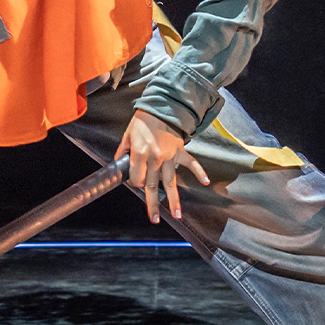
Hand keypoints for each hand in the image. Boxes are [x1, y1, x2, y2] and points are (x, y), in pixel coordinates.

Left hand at [115, 109, 208, 223]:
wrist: (161, 106)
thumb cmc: (143, 120)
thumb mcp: (127, 135)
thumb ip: (123, 152)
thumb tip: (119, 165)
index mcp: (140, 154)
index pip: (137, 179)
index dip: (134, 183)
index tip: (135, 181)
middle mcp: (155, 158)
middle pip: (152, 185)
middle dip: (152, 204)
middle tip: (154, 219)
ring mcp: (169, 156)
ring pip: (170, 182)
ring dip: (174, 199)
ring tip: (177, 215)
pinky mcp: (180, 151)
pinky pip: (191, 163)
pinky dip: (199, 172)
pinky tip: (205, 182)